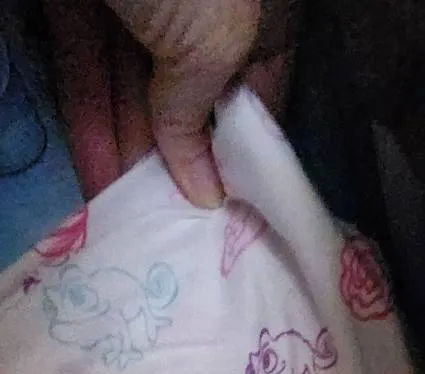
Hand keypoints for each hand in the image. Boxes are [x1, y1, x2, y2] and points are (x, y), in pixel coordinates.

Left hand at [43, 0, 297, 205]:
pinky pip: (85, 63)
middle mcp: (204, 0)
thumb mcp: (217, 42)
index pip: (262, 83)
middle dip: (179, 160)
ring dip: (129, 154)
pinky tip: (98, 181)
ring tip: (130, 220)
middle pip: (190, 92)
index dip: (245, 146)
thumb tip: (205, 191)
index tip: (230, 204)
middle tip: (172, 224)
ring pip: (132, 84)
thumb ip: (202, 115)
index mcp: (261, 3)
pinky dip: (90, 121)